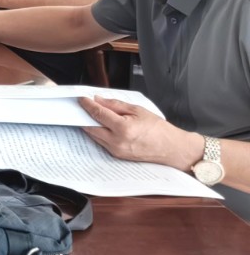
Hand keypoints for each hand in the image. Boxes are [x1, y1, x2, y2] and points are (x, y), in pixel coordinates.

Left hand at [80, 97, 203, 170]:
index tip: (82, 99)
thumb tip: (98, 100)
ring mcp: (116, 150)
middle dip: (84, 115)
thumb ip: (115, 105)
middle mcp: (117, 142)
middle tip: (82, 106)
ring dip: (89, 125)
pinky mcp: (117, 156)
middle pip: (90, 127)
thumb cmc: (159, 129)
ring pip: (94, 136)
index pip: (98, 114)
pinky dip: (98, 133)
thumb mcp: (138, 110)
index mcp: (123, 128)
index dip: (87, 105)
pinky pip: (101, 142)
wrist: (172, 149)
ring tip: (90, 114)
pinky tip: (99, 126)